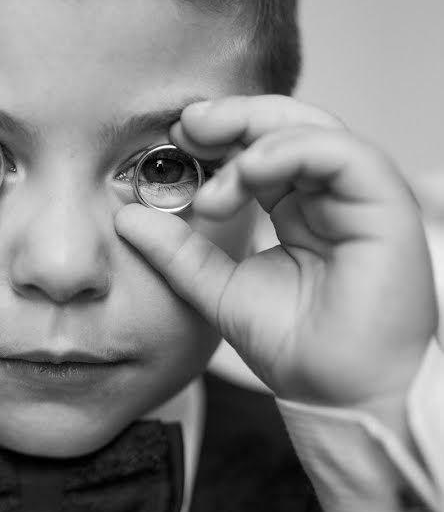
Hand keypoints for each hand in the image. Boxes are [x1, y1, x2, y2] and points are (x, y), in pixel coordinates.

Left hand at [116, 95, 437, 410]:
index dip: (219, 136)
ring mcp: (358, 198)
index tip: (175, 137)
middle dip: (233, 117)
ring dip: (255, 135)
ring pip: (314, 130)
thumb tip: (126, 217)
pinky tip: (250, 169)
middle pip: (286, 127)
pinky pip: (343, 154)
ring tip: (212, 161)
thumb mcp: (216, 289)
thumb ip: (177, 252)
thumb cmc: (293, 346)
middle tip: (187, 125)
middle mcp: (328, 197)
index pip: (258, 150)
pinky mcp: (384, 206)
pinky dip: (292, 150)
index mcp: (295, 209)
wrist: (336, 394)